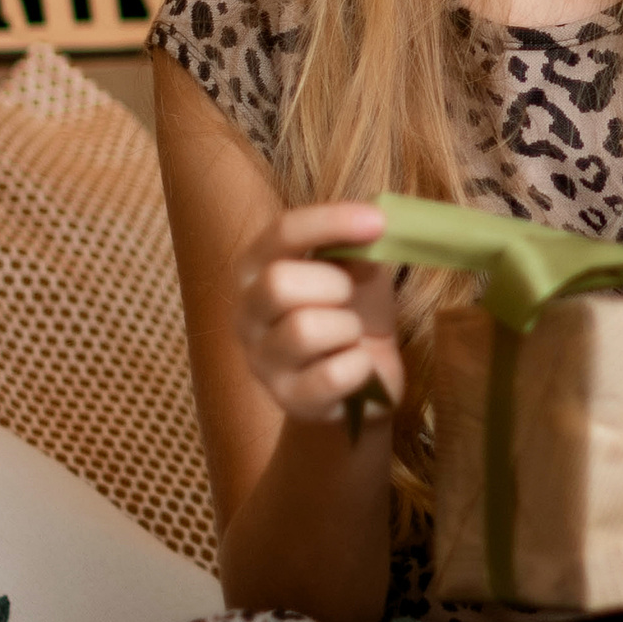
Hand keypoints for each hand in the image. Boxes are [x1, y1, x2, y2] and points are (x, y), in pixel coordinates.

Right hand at [233, 203, 404, 430]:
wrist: (366, 377)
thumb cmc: (355, 310)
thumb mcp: (357, 267)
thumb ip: (355, 243)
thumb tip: (373, 221)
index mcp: (256, 268)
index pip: (281, 234)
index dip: (329, 222)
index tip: (376, 221)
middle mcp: (246, 313)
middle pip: (277, 283)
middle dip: (332, 284)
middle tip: (349, 295)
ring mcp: (262, 361)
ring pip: (304, 330)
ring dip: (347, 328)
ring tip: (351, 335)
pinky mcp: (289, 400)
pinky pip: (331, 376)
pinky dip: (360, 367)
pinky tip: (359, 367)